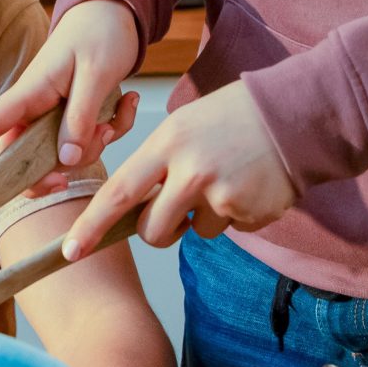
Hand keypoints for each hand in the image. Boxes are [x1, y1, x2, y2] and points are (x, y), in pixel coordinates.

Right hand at [0, 0, 143, 192]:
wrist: (114, 14)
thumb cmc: (100, 34)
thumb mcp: (96, 73)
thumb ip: (80, 117)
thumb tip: (65, 159)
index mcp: (30, 92)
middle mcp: (34, 108)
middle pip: (22, 158)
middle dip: (52, 171)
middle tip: (82, 162)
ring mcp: (51, 116)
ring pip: (58, 156)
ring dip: (91, 148)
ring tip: (114, 119)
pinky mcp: (71, 118)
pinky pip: (84, 143)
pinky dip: (109, 132)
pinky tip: (126, 106)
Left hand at [62, 81, 295, 257]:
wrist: (296, 116)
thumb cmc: (234, 117)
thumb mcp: (183, 125)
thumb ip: (157, 163)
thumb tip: (133, 207)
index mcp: (167, 143)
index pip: (118, 192)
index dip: (91, 225)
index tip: (71, 250)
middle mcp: (190, 170)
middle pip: (152, 229)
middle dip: (157, 231)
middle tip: (174, 215)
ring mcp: (221, 194)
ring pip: (192, 233)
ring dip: (202, 219)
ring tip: (224, 182)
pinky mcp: (248, 213)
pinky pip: (227, 230)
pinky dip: (235, 215)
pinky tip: (248, 186)